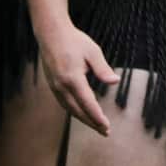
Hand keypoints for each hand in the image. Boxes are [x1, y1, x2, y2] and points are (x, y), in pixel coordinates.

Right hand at [37, 21, 118, 135]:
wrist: (51, 34)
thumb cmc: (75, 41)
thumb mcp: (93, 52)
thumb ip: (103, 69)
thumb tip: (115, 82)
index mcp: (72, 78)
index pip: (87, 103)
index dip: (97, 116)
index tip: (106, 127)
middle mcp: (61, 86)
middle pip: (77, 110)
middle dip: (91, 122)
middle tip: (105, 132)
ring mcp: (55, 87)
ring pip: (69, 108)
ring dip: (83, 118)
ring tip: (96, 126)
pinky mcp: (52, 85)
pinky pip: (64, 103)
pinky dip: (74, 110)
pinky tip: (82, 113)